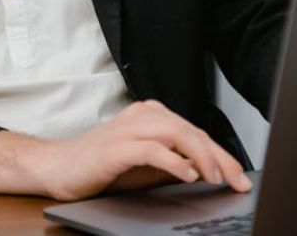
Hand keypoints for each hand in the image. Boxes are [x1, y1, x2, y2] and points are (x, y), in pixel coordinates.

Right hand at [30, 100, 252, 200]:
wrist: (57, 167)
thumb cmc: (99, 166)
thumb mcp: (145, 166)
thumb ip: (174, 163)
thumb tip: (207, 171)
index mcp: (152, 116)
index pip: (195, 132)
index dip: (221, 155)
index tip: (239, 177)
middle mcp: (143, 115)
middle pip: (192, 131)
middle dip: (219, 157)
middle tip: (237, 181)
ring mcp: (129, 128)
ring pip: (178, 134)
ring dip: (202, 157)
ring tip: (216, 178)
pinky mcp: (117, 146)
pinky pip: (153, 149)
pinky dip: (174, 162)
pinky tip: (188, 174)